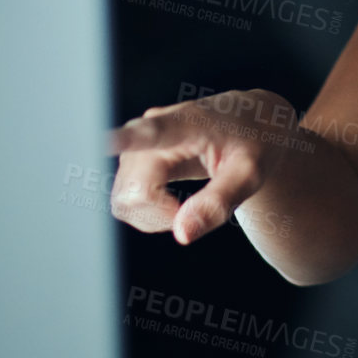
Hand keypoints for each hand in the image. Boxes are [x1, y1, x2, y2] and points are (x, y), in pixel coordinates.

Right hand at [106, 87, 304, 244]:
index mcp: (189, 122)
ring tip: (191, 204)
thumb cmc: (255, 144)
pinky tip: (174, 203)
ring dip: (154, 215)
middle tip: (198, 212)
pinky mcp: (132, 159)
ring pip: (124, 200)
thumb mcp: (251, 174)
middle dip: (160, 215)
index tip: (102, 140)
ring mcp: (138, 144)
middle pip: (133, 191)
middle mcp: (152, 127)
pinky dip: (148, 212)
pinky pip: (125, 200)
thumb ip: (218, 203)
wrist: (253, 125)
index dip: (125, 140)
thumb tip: (181, 234)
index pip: (153, 132)